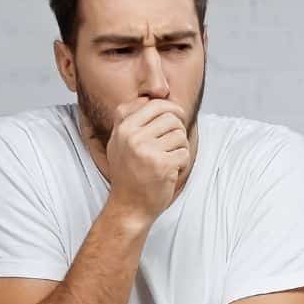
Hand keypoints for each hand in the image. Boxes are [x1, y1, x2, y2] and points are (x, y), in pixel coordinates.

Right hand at [104, 98, 189, 224]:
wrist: (129, 206)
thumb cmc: (128, 174)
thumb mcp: (119, 142)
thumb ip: (130, 119)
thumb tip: (154, 97)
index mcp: (123, 128)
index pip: (154, 104)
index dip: (171, 108)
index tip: (178, 116)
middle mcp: (133, 137)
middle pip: (171, 118)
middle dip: (178, 130)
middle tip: (173, 144)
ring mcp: (147, 151)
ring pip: (180, 135)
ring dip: (180, 148)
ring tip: (170, 159)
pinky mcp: (162, 165)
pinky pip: (184, 153)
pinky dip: (183, 162)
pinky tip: (172, 170)